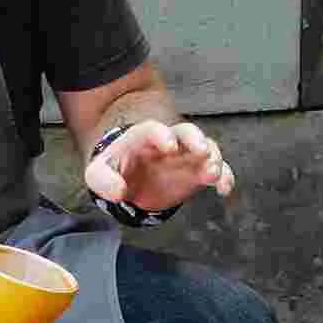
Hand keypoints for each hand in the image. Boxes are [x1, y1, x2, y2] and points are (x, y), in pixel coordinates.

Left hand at [84, 119, 235, 212]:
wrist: (130, 173)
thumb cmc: (116, 168)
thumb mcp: (98, 174)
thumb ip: (104, 181)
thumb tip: (120, 192)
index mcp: (143, 137)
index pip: (153, 129)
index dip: (162, 135)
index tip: (169, 147)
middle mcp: (170, 141)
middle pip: (186, 131)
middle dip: (196, 139)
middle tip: (202, 150)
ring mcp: (186, 154)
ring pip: (206, 148)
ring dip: (213, 158)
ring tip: (213, 174)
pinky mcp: (197, 170)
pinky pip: (217, 169)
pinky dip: (224, 176)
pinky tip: (224, 189)